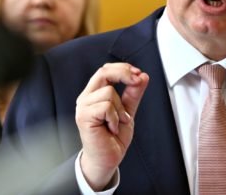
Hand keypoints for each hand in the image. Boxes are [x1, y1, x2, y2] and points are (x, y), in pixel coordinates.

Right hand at [75, 63, 149, 189]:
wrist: (108, 158)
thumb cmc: (113, 137)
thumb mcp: (128, 110)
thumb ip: (134, 93)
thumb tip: (142, 76)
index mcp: (95, 93)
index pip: (106, 70)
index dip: (123, 68)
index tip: (138, 74)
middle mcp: (87, 97)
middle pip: (104, 72)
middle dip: (124, 74)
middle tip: (136, 82)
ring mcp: (83, 107)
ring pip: (109, 92)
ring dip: (120, 109)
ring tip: (118, 122)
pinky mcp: (84, 117)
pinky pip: (106, 107)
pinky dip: (114, 118)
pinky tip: (112, 127)